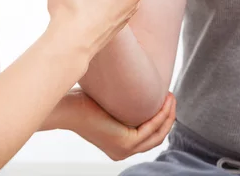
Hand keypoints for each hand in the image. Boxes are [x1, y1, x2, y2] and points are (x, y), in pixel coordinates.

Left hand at [43, 90, 175, 160]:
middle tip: (172, 97)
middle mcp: (123, 152)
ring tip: (171, 97)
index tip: (166, 100)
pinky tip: (164, 101)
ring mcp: (124, 150)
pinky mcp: (125, 143)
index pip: (149, 136)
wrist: (67, 107)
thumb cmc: (83, 102)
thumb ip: (125, 106)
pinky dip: (160, 115)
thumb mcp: (110, 106)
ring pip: (157, 134)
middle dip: (169, 117)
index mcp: (120, 146)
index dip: (162, 119)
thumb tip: (138, 87)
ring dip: (168, 115)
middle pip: (157, 137)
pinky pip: (150, 129)